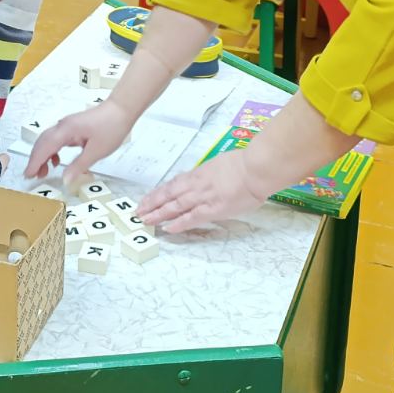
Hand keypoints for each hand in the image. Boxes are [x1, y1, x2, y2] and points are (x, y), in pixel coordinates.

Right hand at [25, 102, 136, 185]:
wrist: (122, 109)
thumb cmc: (112, 126)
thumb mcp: (96, 151)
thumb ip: (78, 166)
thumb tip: (65, 180)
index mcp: (66, 130)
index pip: (44, 148)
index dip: (34, 163)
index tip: (28, 174)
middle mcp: (63, 126)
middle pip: (42, 143)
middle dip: (35, 160)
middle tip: (32, 176)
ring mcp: (67, 125)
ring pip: (48, 141)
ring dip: (43, 156)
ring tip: (43, 172)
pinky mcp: (73, 127)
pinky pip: (56, 139)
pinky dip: (52, 151)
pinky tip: (56, 160)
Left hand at [138, 148, 274, 232]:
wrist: (255, 169)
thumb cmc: (245, 164)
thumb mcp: (222, 164)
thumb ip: (212, 174)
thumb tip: (209, 179)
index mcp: (199, 173)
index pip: (174, 183)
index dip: (160, 192)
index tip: (149, 198)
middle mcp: (196, 184)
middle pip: (168, 194)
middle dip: (152, 203)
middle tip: (138, 211)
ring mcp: (203, 197)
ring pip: (174, 205)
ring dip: (158, 213)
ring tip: (145, 220)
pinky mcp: (212, 209)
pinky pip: (191, 218)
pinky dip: (178, 223)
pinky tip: (167, 228)